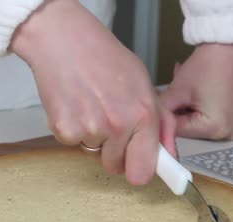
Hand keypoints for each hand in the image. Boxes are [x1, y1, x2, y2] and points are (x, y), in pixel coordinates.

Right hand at [11, 0, 165, 184]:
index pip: (144, 169)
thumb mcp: (143, 84)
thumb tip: (168, 155)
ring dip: (91, 136)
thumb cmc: (104, 57)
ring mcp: (89, 130)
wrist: (64, 40)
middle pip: (115, 166)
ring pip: (93, 151)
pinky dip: (71, 129)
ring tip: (89, 103)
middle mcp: (118, 126)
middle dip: (112, 151)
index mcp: (143, 115)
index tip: (137, 170)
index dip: (139, 171)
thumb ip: (161, 123)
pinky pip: (71, 142)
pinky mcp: (64, 130)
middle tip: (107, 121)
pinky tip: (73, 104)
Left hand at [158, 43, 232, 141]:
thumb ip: (162, 110)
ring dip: (193, 106)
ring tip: (188, 88)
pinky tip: (201, 88)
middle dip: (181, 111)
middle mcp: (232, 132)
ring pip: (204, 120)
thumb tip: (155, 120)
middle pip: (194, 127)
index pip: (180, 130)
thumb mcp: (177, 90)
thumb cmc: (208, 65)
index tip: (161, 106)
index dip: (167, 117)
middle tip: (174, 93)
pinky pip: (219, 113)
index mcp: (216, 128)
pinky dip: (207, 103)